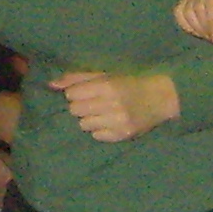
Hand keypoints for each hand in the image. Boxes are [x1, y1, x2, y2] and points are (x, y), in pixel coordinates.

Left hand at [56, 69, 180, 142]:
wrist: (161, 97)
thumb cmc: (128, 82)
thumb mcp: (105, 74)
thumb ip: (77, 78)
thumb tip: (51, 84)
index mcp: (107, 86)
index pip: (72, 94)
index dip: (75, 94)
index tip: (83, 93)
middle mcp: (112, 104)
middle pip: (75, 110)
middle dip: (80, 107)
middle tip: (92, 104)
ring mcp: (118, 122)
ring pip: (84, 125)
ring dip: (89, 119)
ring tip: (101, 113)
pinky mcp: (123, 135)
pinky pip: (97, 136)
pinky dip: (100, 130)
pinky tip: (109, 122)